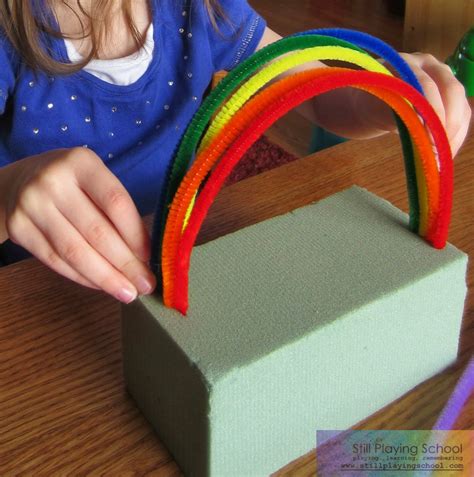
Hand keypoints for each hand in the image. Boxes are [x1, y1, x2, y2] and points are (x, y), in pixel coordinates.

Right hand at [0, 147, 155, 302]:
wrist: (19, 182)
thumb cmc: (73, 184)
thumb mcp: (95, 181)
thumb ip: (117, 210)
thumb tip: (144, 255)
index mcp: (82, 163)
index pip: (116, 203)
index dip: (135, 234)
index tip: (150, 257)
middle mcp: (53, 181)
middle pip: (97, 231)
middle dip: (125, 264)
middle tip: (145, 284)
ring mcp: (32, 205)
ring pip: (75, 251)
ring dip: (105, 277)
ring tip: (127, 292)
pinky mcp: (19, 228)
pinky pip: (56, 261)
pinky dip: (83, 277)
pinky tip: (101, 285)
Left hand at [353, 52, 471, 156]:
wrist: (372, 100)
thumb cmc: (371, 103)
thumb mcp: (377, 108)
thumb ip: (395, 113)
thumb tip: (421, 132)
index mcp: (407, 63)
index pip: (426, 84)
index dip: (431, 110)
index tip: (428, 136)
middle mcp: (429, 65)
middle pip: (452, 90)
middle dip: (448, 122)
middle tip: (439, 147)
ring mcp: (443, 78)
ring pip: (460, 103)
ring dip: (455, 131)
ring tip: (443, 154)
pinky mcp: (451, 95)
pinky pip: (462, 113)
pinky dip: (456, 134)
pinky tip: (447, 151)